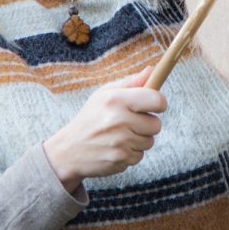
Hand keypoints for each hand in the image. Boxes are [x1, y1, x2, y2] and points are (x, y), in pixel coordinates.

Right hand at [44, 67, 166, 192]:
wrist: (69, 150)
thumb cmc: (91, 117)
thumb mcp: (104, 94)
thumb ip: (131, 82)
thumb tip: (152, 70)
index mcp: (117, 100)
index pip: (156, 100)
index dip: (159, 103)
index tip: (155, 105)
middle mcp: (119, 120)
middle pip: (156, 124)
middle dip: (147, 123)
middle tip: (131, 122)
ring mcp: (120, 142)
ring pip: (149, 142)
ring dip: (139, 139)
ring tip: (120, 135)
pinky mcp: (120, 159)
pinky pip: (139, 156)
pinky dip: (131, 153)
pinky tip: (116, 147)